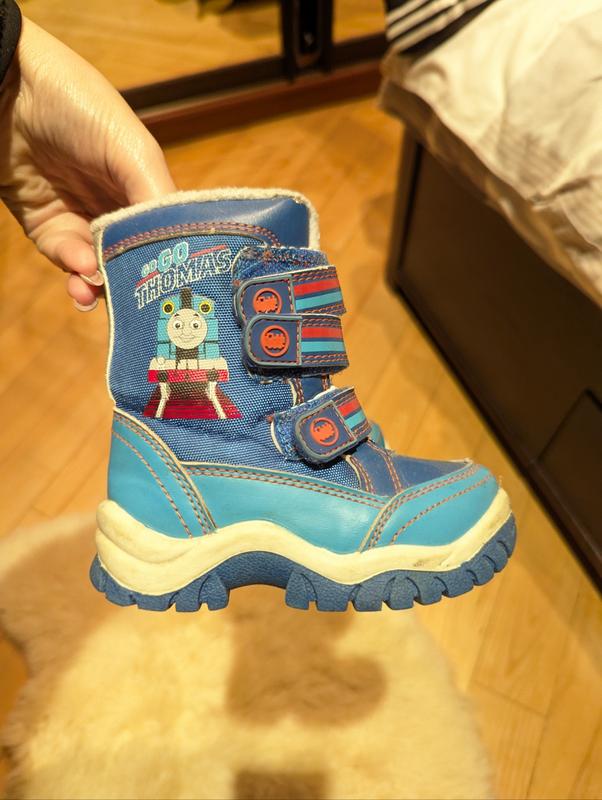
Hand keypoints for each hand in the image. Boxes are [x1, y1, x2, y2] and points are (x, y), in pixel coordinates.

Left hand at [0, 18, 175, 309]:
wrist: (7, 88)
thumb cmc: (79, 105)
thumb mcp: (132, 148)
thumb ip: (155, 195)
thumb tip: (178, 247)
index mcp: (143, 187)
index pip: (164, 234)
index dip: (170, 260)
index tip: (176, 286)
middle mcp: (115, 206)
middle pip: (132, 257)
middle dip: (134, 281)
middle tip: (138, 302)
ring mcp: (80, 218)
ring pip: (99, 266)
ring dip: (101, 284)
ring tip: (99, 290)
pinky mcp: (46, 227)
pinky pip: (64, 258)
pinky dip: (74, 268)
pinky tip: (82, 270)